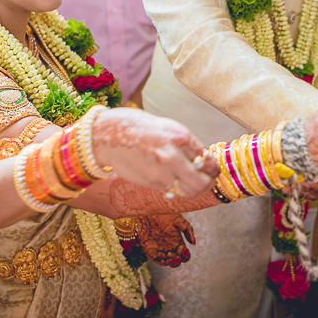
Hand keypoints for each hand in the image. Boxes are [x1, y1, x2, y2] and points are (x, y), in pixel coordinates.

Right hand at [92, 107, 216, 196]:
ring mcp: (161, 173)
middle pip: (201, 184)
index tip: (211, 169)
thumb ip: (185, 143)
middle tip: (206, 180)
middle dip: (207, 184)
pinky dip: (173, 186)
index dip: (212, 167)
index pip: (207, 160)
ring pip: (187, 191)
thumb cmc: (134, 126)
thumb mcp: (166, 126)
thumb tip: (200, 158)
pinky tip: (166, 175)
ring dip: (190, 188)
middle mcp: (173, 156)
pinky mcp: (150, 183)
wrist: (105, 136)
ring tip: (186, 179)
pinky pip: (170, 189)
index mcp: (179, 137)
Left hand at [137, 214, 195, 266]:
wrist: (150, 209)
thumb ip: (188, 230)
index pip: (184, 255)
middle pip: (176, 261)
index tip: (184, 250)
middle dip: (178, 261)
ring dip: (169, 263)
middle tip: (177, 256)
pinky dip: (159, 261)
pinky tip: (162, 258)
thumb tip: (194, 243)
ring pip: (166, 262)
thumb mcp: (179, 220)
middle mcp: (169, 247)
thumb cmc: (165, 214)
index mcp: (178, 242)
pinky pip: (155, 259)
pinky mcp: (150, 249)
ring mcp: (159, 249)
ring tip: (170, 259)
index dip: (186, 255)